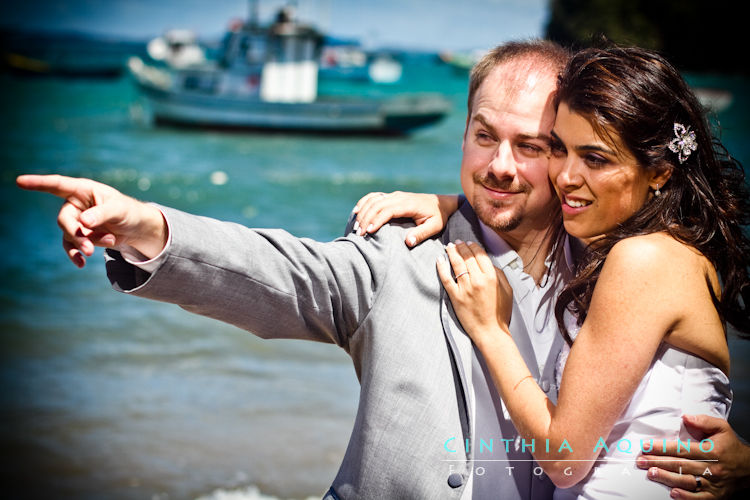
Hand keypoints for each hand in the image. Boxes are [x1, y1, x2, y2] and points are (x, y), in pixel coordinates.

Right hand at [17, 174, 167, 266]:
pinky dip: (77, 254)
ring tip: (110, 241)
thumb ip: (102, 214)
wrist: (137, 229)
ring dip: (86, 243)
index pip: (57, 185)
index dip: (38, 183)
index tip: (20, 181)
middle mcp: (76, 204)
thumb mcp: (119, 210)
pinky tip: (82, 264)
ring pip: (70, 235)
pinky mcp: (81, 236)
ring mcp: (77, 221)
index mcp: (83, 190)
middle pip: (64, 220)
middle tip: (90, 247)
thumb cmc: (129, 211)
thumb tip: (84, 221)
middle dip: (76, 234)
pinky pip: (72, 246)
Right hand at [352, 191, 458, 246]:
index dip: (376, 220)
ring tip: (355, 226)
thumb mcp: (435, 226)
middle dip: (365, 219)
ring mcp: (394, 195)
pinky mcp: (391, 196)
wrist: (441, 203)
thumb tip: (408, 242)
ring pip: (373, 200)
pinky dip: (364, 202)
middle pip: (377, 205)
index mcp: (408, 204)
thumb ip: (422, 234)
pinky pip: (374, 196)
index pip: (388, 210)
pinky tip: (356, 211)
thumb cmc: (438, 216)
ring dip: (362, 212)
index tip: (368, 231)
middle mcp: (399, 197)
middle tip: (358, 234)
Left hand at [436, 240, 511, 345]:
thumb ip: (500, 274)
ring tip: (449, 247)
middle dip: (462, 247)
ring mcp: (465, 288)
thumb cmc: (500, 313)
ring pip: (456, 264)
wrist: (490, 332)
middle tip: (457, 242)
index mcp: (492, 277)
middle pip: (467, 257)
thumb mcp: (507, 290)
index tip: (469, 243)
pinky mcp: (455, 296)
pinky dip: (442, 267)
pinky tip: (439, 259)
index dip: (474, 247)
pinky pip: (446, 278)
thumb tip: (489, 264)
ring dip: (452, 252)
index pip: (480, 255)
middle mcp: (478, 280)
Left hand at [636, 414, 749, 498]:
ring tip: (651, 473)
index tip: (647, 446)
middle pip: (680, 465)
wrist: (749, 468)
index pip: (682, 449)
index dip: (663, 448)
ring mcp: (713, 483)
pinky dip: (686, 497)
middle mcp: (712, 468)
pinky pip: (699, 498)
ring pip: (687, 481)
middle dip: (658, 462)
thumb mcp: (722, 428)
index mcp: (712, 451)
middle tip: (641, 460)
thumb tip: (685, 417)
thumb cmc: (731, 446)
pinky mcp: (715, 496)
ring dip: (667, 478)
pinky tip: (672, 493)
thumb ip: (703, 421)